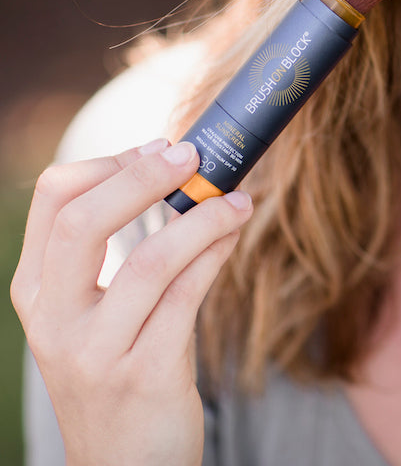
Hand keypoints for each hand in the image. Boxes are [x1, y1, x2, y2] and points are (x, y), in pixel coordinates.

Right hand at [11, 139, 252, 465]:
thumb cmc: (120, 374)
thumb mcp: (95, 317)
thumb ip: (117, 256)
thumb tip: (176, 173)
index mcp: (37, 292)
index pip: (53, 201)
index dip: (110, 163)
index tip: (161, 148)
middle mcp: (55, 320)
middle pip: (83, 221)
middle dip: (143, 176)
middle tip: (195, 155)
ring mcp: (96, 352)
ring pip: (149, 261)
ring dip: (203, 219)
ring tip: (239, 200)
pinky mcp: (145, 375)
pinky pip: (187, 298)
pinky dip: (216, 255)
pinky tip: (235, 236)